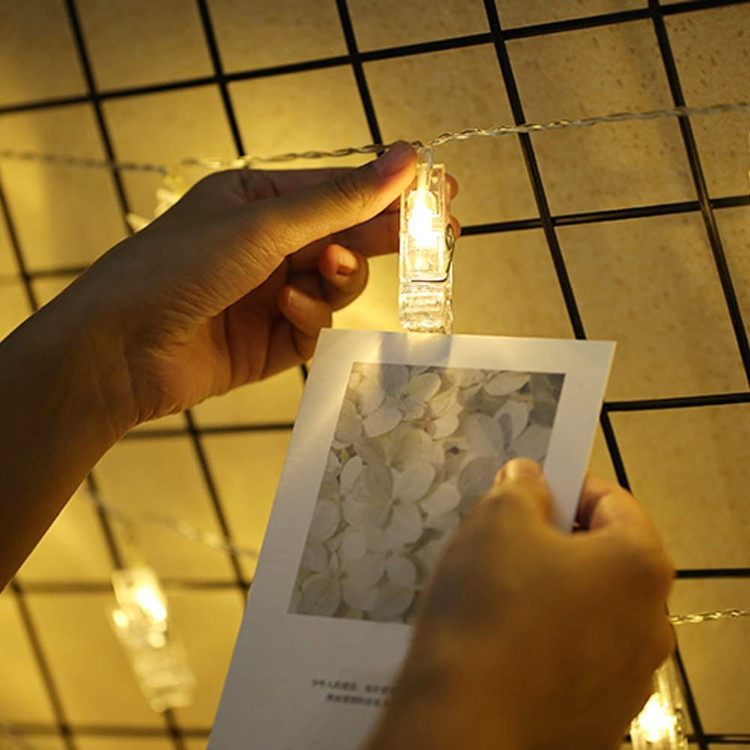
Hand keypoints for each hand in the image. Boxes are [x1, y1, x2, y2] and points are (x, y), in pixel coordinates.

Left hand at [66, 142, 456, 430]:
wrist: (120, 351)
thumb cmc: (175, 269)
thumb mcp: (263, 226)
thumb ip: (338, 202)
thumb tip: (403, 161)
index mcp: (258, 200)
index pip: (340, 192)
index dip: (392, 192)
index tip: (442, 193)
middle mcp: (268, 245)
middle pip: (347, 238)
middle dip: (385, 239)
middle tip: (439, 239)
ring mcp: (272, 292)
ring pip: (339, 285)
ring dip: (338, 280)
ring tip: (325, 276)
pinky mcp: (273, 338)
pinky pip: (318, 324)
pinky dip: (310, 315)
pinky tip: (286, 309)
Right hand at [366, 459, 674, 749]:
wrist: (464, 727)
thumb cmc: (490, 605)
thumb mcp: (496, 520)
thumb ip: (521, 487)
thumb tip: (530, 479)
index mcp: (639, 565)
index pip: (612, 500)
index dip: (565, 485)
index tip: (525, 491)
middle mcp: (652, 623)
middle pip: (605, 558)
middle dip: (557, 542)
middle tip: (504, 542)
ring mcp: (630, 678)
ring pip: (591, 610)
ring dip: (553, 593)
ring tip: (498, 596)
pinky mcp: (601, 718)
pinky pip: (577, 659)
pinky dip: (549, 641)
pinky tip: (504, 645)